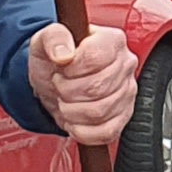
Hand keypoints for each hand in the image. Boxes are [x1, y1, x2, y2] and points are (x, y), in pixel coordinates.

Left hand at [28, 22, 136, 142]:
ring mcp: (127, 92)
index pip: (96, 57)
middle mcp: (125, 64)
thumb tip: (63, 53)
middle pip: (97, 87)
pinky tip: (74, 118)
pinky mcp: (123, 117)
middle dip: (67, 91)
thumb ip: (53, 39)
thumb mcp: (44, 40)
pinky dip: (82, 130)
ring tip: (65, 100)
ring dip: (72, 111)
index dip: (71, 68)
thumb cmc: (54, 59)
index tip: (61, 68)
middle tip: (60, 85)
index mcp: (112, 40)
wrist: (54, 81)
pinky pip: (105, 132)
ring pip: (100, 112)